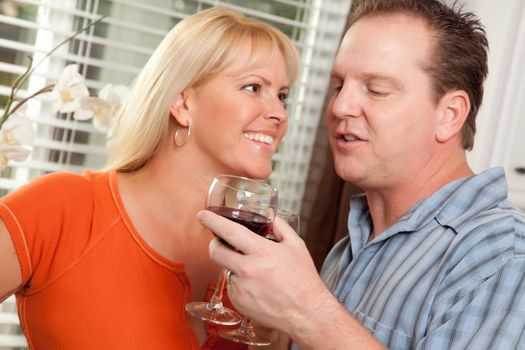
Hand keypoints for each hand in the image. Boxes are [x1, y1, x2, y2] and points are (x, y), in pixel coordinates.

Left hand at [197, 210, 327, 335]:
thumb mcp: (296, 246)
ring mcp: (242, 288)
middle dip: (215, 244)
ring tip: (255, 271)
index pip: (230, 232)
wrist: (306, 313)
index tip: (202, 215)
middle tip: (221, 242)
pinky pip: (231, 286)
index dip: (213, 221)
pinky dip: (239, 282)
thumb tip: (268, 213)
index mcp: (262, 252)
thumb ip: (279, 226)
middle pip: (216, 252)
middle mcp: (248, 270)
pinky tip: (256, 286)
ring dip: (233, 265)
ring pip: (225, 269)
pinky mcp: (239, 302)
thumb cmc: (303, 279)